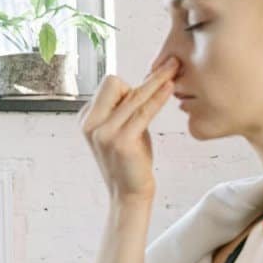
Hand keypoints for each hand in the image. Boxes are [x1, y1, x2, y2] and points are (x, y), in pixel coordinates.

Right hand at [79, 56, 179, 202]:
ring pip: (133, 95)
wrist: (130, 195)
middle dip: (141, 81)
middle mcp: (90, 123)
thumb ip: (126, 110)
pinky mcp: (121, 141)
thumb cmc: (132, 162)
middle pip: (114, 83)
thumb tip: (145, 83)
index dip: (130, 88)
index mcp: (87, 119)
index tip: (146, 95)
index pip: (108, 86)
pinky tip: (171, 86)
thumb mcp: (124, 131)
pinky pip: (144, 111)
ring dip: (156, 80)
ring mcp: (104, 132)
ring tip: (175, 66)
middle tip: (170, 70)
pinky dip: (158, 97)